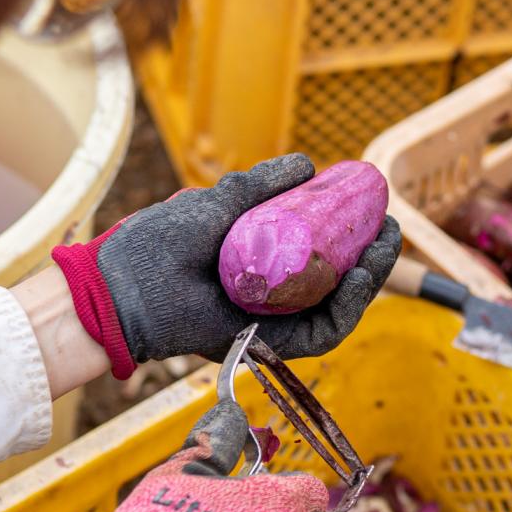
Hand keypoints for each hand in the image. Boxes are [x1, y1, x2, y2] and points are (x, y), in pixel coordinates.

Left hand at [52, 154, 402, 376]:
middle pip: (338, 283)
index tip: (371, 207)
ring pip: (339, 309)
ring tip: (383, 248)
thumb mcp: (217, 205)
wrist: (122, 289)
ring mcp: (273, 323)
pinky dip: (348, 307)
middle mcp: (272, 297)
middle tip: (389, 228)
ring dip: (370, 281)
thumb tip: (309, 165)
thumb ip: (259, 188)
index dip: (350, 234)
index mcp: (260, 265)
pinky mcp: (271, 346)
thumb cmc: (154, 248)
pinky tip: (360, 277)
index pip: (318, 254)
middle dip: (372, 258)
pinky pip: (324, 332)